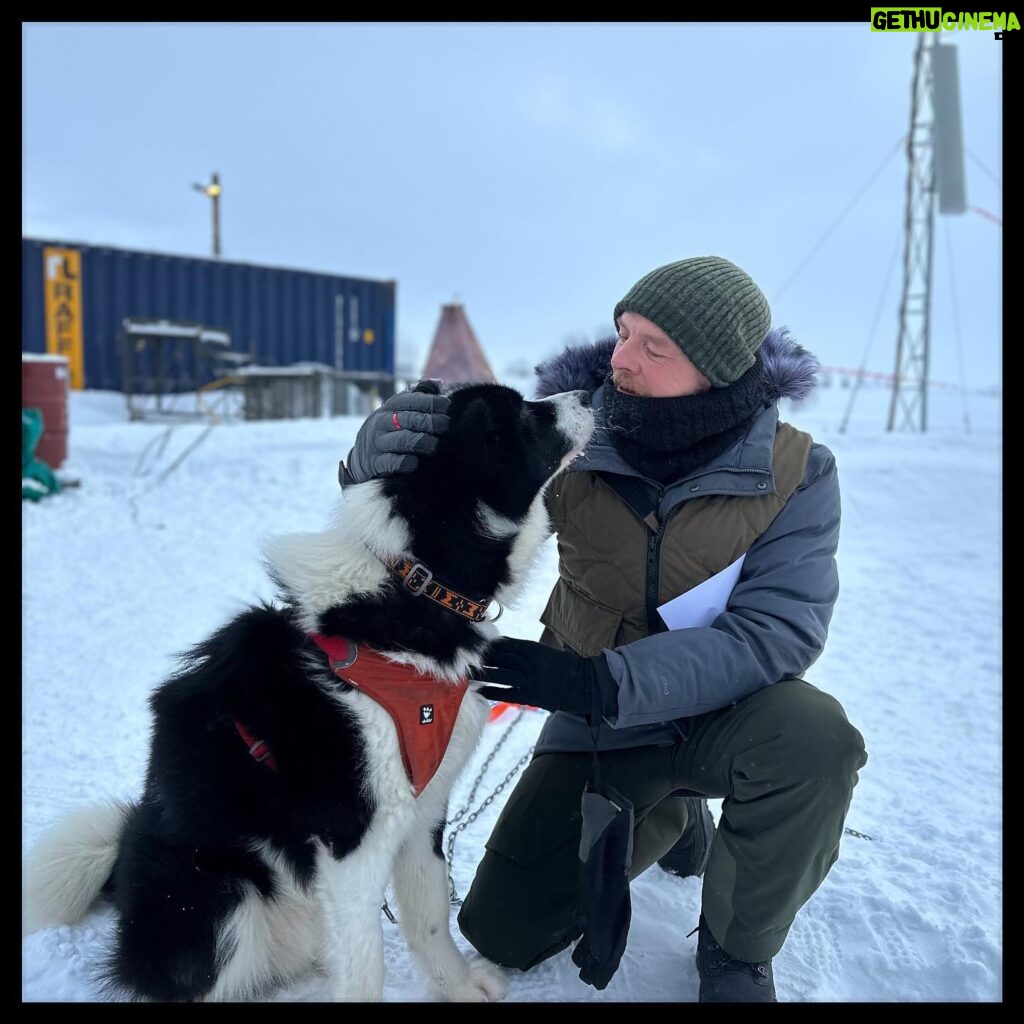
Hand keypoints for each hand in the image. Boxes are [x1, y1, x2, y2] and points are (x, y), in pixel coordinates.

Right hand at [339, 380, 449, 485]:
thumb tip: (438, 384)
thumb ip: (417, 397)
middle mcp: (381, 423)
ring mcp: (377, 443)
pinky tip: (415, 462)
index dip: (428, 401)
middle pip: (406, 419)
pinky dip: (402, 462)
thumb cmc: (389, 429)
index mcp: (389, 408)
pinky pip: (389, 462)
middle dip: (428, 421)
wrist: (360, 456)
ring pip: (399, 440)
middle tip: (445, 424)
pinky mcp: (375, 463)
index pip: (408, 400)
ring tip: (434, 444)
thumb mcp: (397, 411)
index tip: (446, 405)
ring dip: (419, 441)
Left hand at [473, 637, 617, 720]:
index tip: (476, 646)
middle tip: (464, 658)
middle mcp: (530, 662)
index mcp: (534, 649)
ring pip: (500, 674)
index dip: (490, 645)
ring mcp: (530, 679)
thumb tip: (505, 649)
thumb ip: (528, 652)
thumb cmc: (566, 667)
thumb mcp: (547, 653)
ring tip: (467, 674)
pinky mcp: (532, 696)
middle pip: (500, 658)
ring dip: (483, 674)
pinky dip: (493, 692)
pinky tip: (480, 691)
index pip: (507, 644)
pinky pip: (508, 693)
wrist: (585, 685)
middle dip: (482, 658)